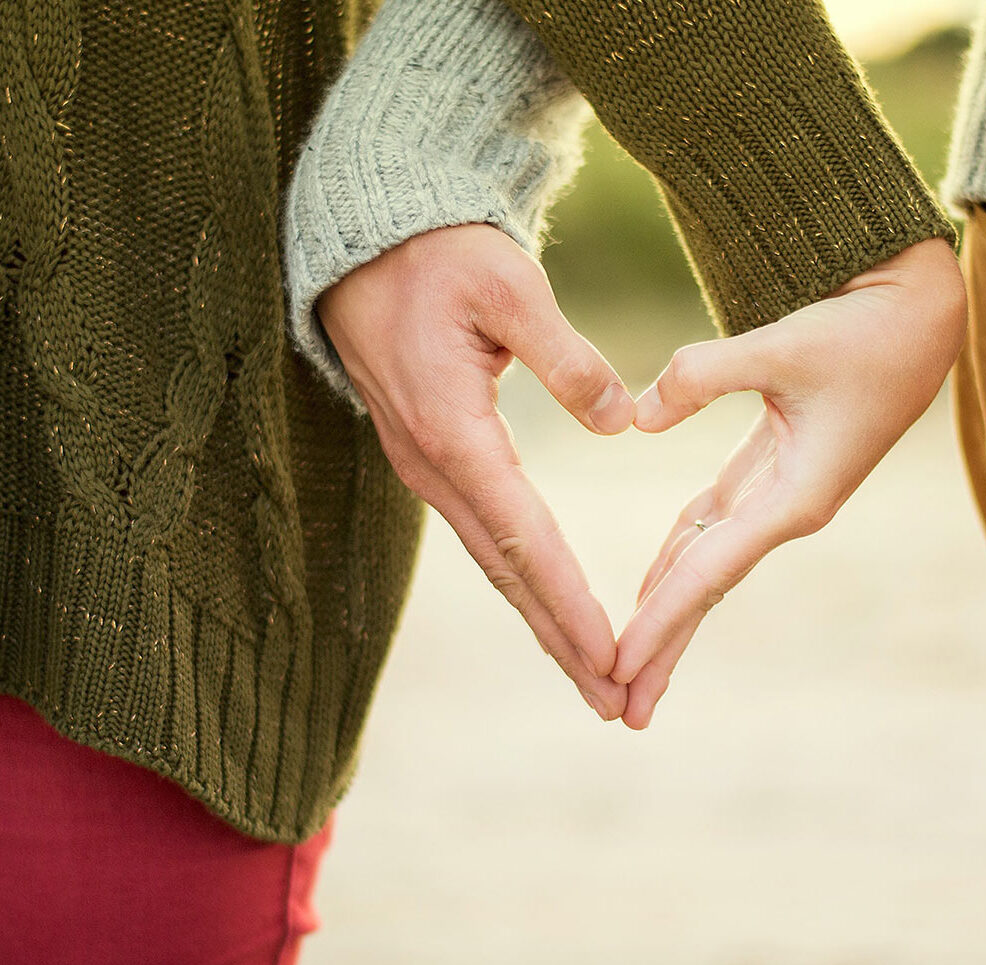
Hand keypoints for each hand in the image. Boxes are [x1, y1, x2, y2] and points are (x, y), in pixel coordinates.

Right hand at [317, 224, 635, 719]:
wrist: (364, 243)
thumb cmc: (438, 255)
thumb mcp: (508, 286)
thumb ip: (566, 356)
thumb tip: (621, 422)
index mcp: (453, 431)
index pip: (523, 536)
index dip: (569, 601)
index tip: (611, 655)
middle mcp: (433, 465)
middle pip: (507, 572)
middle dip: (561, 640)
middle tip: (614, 701)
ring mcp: (426, 466)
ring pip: (494, 561)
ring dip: (542, 620)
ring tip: (592, 674)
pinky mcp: (432, 457)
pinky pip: (484, 533)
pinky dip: (522, 579)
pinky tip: (549, 606)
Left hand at [614, 237, 966, 727]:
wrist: (920, 317)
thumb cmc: (864, 332)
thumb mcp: (784, 345)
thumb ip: (703, 376)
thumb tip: (635, 419)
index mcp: (797, 498)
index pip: (709, 573)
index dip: (660, 621)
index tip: (617, 667)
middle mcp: (787, 510)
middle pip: (706, 589)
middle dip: (663, 648)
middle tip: (619, 709)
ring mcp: (781, 495)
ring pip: (707, 564)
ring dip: (667, 612)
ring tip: (628, 665)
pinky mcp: (773, 470)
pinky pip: (713, 526)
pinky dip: (678, 556)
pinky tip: (651, 586)